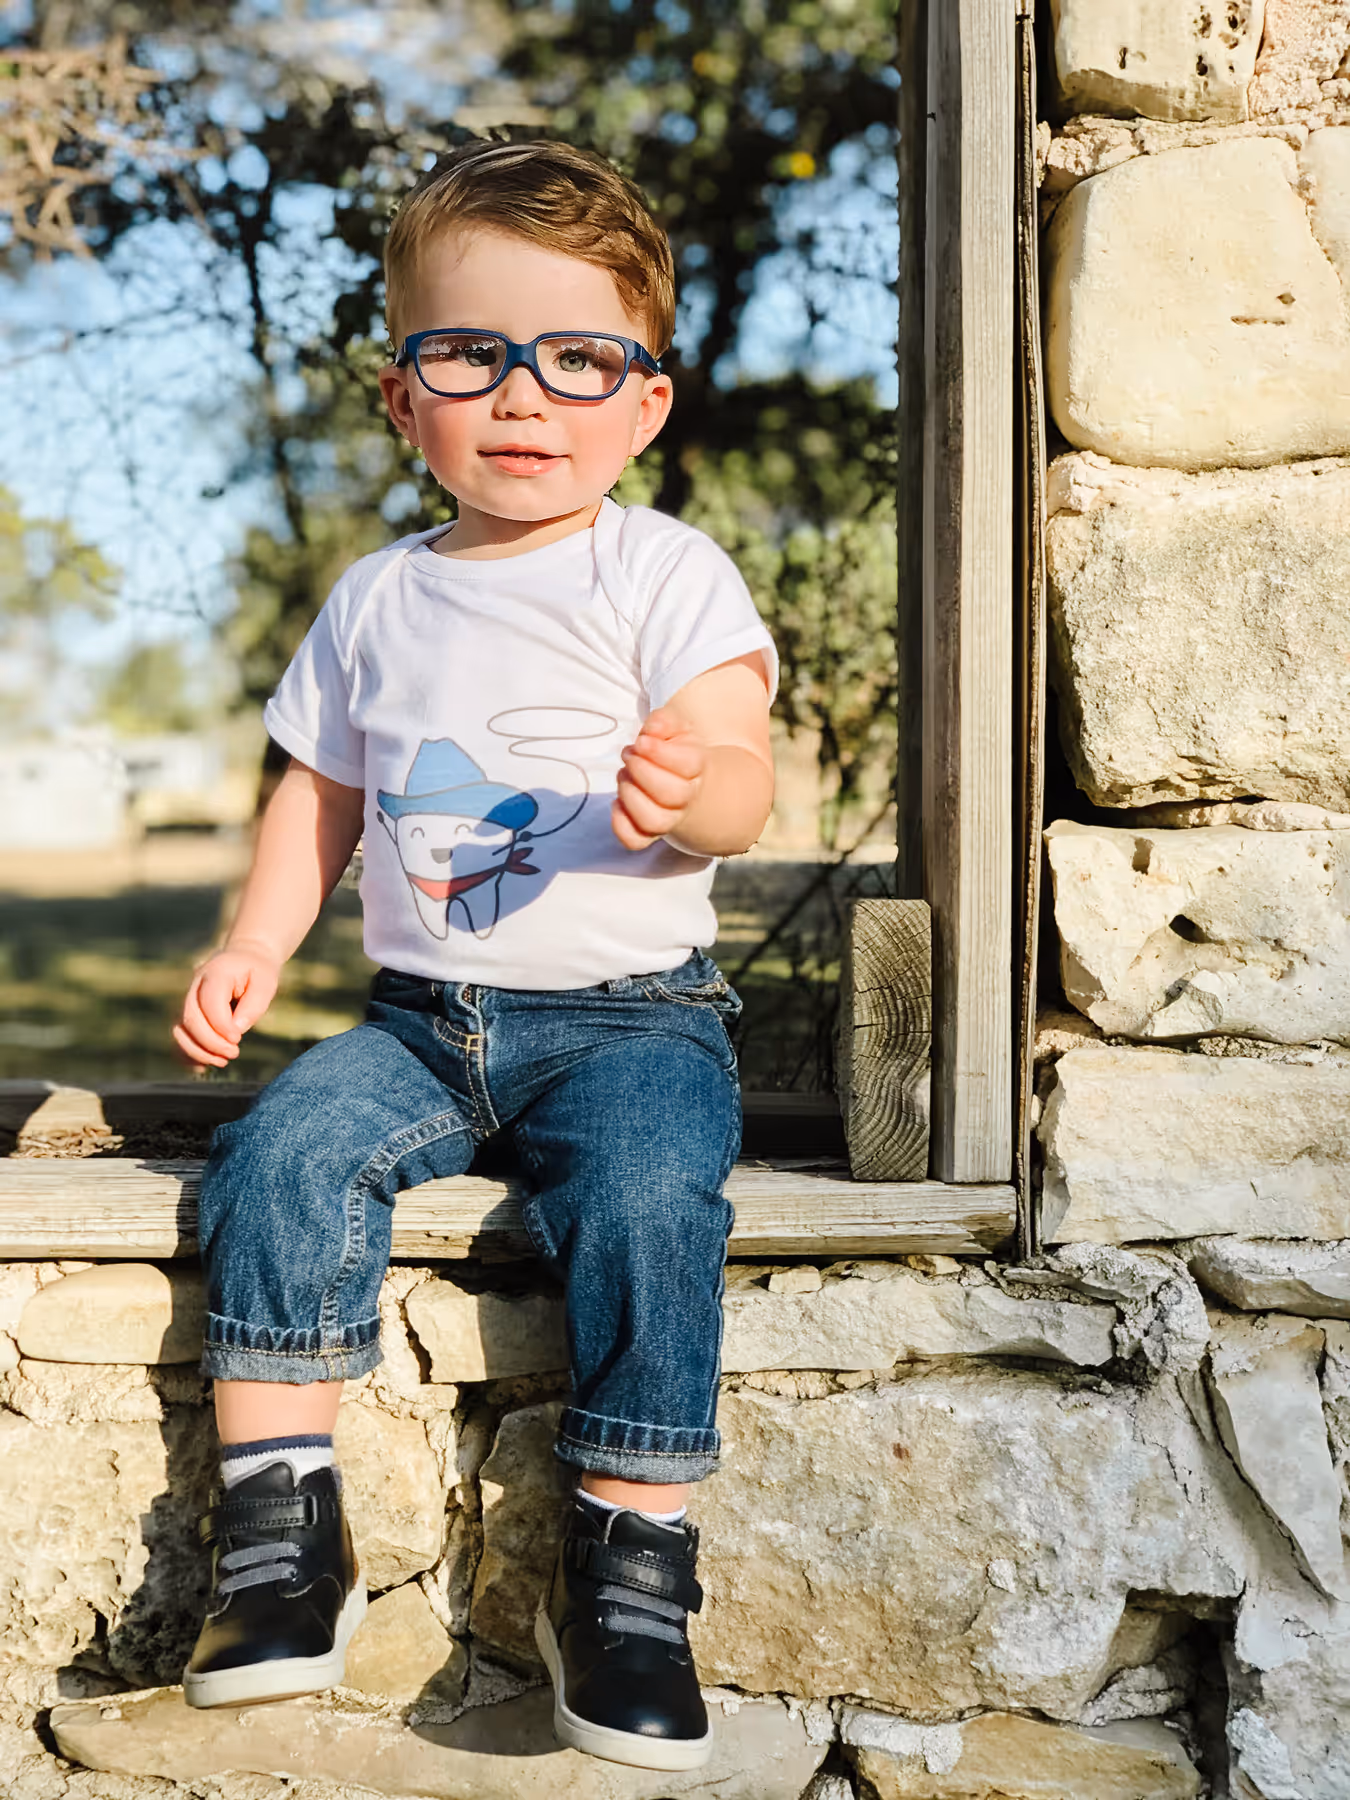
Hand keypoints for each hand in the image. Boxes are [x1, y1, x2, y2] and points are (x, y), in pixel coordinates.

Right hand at [173, 946, 280, 1069]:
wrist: (246, 957)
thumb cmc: (258, 971)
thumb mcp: (267, 983)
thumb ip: (253, 1006)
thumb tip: (236, 1030)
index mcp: (215, 973)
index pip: (210, 1004)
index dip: (221, 1027)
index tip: (238, 1039)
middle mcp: (195, 985)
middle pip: (190, 1019)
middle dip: (211, 1043)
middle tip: (234, 1053)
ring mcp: (188, 999)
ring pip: (180, 1030)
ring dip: (197, 1051)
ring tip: (223, 1061)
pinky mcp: (188, 1012)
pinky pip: (180, 1036)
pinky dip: (187, 1053)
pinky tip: (204, 1066)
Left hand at [612, 707, 705, 850]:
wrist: (682, 781)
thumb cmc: (674, 751)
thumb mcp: (674, 729)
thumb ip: (664, 722)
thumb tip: (652, 729)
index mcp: (696, 769)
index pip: (688, 765)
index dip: (660, 753)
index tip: (642, 741)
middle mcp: (685, 799)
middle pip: (671, 795)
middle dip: (642, 771)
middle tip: (630, 755)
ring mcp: (667, 820)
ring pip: (653, 821)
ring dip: (630, 795)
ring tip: (624, 775)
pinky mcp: (646, 834)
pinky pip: (634, 840)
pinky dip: (620, 824)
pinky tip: (617, 802)